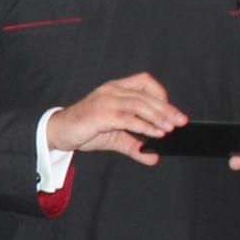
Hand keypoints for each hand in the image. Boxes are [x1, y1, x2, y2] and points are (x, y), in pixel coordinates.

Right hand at [56, 72, 180, 164]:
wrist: (58, 132)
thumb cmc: (85, 130)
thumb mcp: (115, 138)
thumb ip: (134, 146)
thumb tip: (154, 158)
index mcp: (116, 88)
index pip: (144, 81)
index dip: (160, 94)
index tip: (170, 111)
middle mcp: (112, 90)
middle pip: (146, 95)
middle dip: (167, 109)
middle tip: (181, 122)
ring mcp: (106, 101)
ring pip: (139, 104)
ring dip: (158, 117)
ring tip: (170, 129)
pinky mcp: (101, 114)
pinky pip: (127, 118)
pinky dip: (144, 126)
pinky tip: (155, 134)